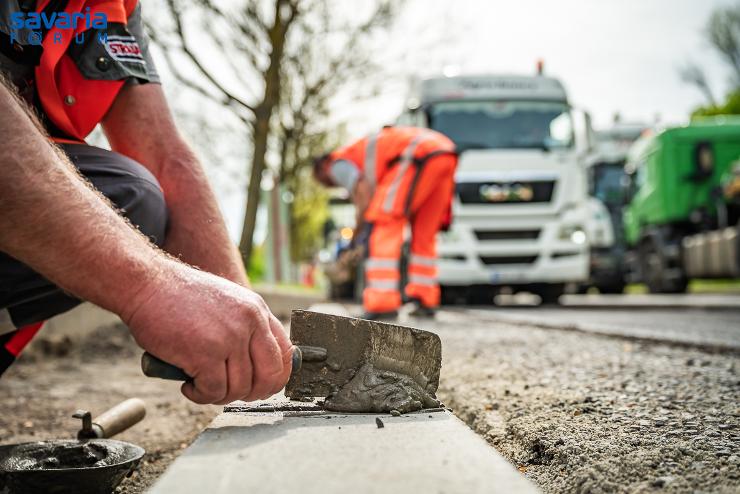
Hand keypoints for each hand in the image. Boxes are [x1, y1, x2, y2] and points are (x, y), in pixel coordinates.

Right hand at [121, 259, 292, 404]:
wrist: (147, 283)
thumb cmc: (180, 296)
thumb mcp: (228, 302)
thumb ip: (246, 327)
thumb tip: (258, 365)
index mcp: (257, 310)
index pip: (286, 354)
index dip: (275, 378)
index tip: (259, 387)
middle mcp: (249, 322)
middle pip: (269, 377)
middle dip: (251, 394)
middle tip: (229, 392)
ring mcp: (229, 338)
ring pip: (238, 388)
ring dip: (218, 395)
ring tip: (201, 386)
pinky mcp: (205, 353)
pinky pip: (213, 391)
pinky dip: (200, 396)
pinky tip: (188, 386)